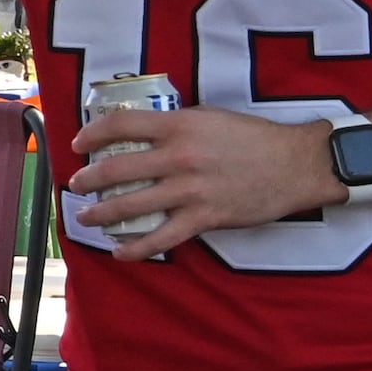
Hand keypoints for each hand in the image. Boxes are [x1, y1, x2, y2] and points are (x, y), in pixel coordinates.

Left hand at [69, 104, 344, 254]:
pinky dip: (136, 249)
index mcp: (179, 125)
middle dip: (88, 179)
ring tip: (86, 217)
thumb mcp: (210, 118)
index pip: (121, 124)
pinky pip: (161, 237)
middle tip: (76, 185)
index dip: (92, 134)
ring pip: (130, 205)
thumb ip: (176, 126)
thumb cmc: (254, 138)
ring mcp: (189, 189)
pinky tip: (119, 252)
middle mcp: (178, 156)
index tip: (78, 144)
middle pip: (116, 169)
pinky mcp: (203, 217)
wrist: (295, 164)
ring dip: (101, 213)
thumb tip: (142, 134)